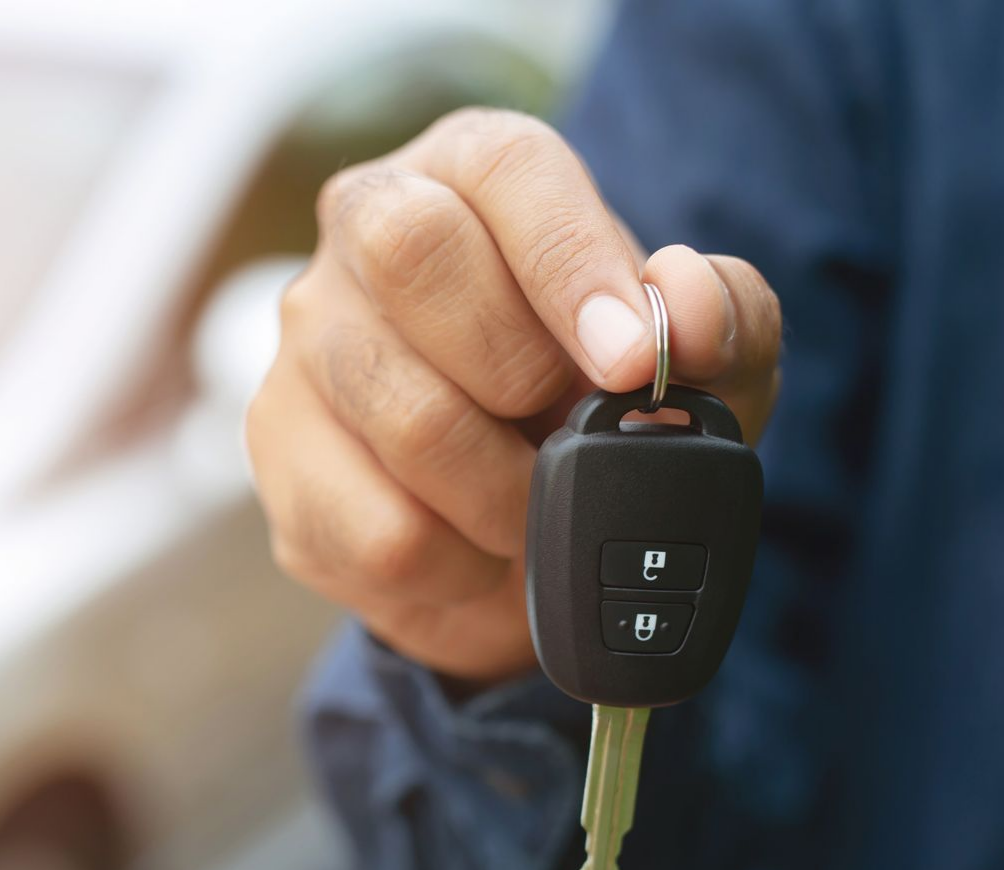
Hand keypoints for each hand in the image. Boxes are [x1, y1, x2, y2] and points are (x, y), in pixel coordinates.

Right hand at [247, 109, 782, 680]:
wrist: (516, 540)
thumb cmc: (600, 414)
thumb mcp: (701, 368)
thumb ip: (725, 319)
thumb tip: (687, 307)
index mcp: (471, 172)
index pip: (505, 168)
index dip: (572, 262)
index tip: (630, 360)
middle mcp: (365, 231)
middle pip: (411, 252)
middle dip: (518, 369)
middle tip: (567, 433)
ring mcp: (305, 343)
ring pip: (402, 414)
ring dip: (504, 495)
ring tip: (532, 508)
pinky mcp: (278, 454)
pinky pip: (380, 532)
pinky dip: (459, 568)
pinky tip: (472, 551)